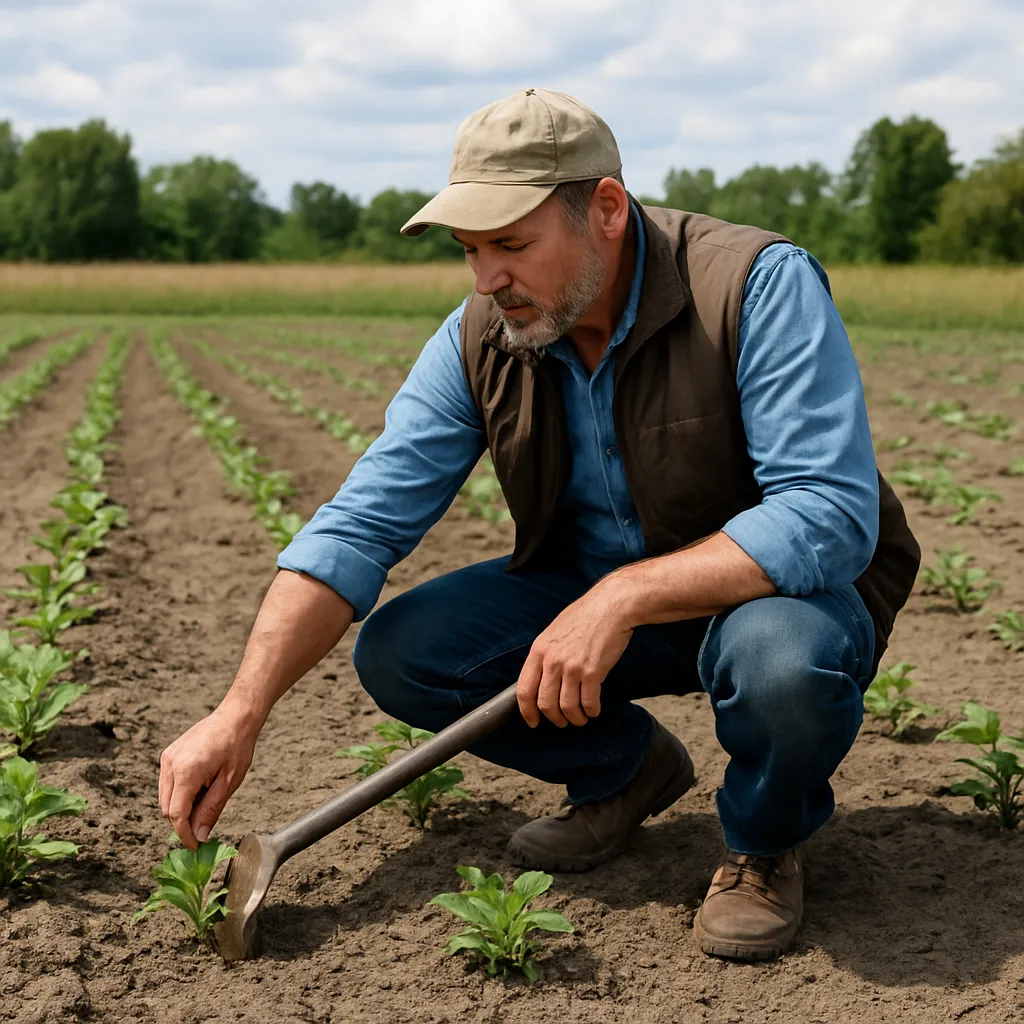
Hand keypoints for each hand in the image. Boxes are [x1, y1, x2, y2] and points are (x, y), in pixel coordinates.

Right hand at [158, 704, 259, 849]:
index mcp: (186, 772)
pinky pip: (167, 783)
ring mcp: (167, 758)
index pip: (176, 815)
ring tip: (206, 796)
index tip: (195, 846)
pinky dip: (179, 792)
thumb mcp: (229, 782)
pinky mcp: (168, 754)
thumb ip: (211, 810)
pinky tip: (200, 785)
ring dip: (180, 806)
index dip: (184, 835)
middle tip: (206, 820)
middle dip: (183, 821)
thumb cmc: (237, 747)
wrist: (235, 717)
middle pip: (167, 809)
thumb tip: (200, 836)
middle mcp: (171, 765)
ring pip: (164, 798)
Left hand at [516, 578, 633, 728]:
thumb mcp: (554, 631)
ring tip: (581, 717)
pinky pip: (588, 702)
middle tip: (562, 721)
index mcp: (539, 650)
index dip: (527, 711)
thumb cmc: (585, 616)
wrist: (611, 606)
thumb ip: (546, 655)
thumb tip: (543, 679)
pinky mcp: (593, 671)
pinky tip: (594, 709)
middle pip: (545, 704)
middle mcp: (552, 660)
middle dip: (555, 719)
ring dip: (575, 718)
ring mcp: (572, 666)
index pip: (524, 689)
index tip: (532, 721)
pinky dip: (591, 711)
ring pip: (567, 707)